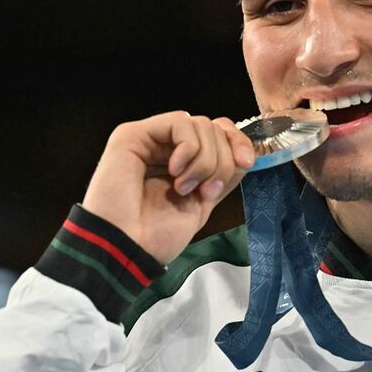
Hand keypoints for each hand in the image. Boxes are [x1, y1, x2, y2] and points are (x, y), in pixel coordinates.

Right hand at [81, 111, 254, 264]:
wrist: (126, 249)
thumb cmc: (155, 236)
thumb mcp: (202, 205)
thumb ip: (222, 177)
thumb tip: (244, 155)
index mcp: (182, 162)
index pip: (218, 133)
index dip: (237, 142)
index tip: (245, 162)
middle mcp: (165, 147)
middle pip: (213, 128)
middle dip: (222, 160)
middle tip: (204, 190)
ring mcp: (150, 139)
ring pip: (201, 124)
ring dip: (204, 160)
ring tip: (183, 188)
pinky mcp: (132, 135)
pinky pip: (179, 122)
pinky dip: (188, 148)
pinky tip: (175, 172)